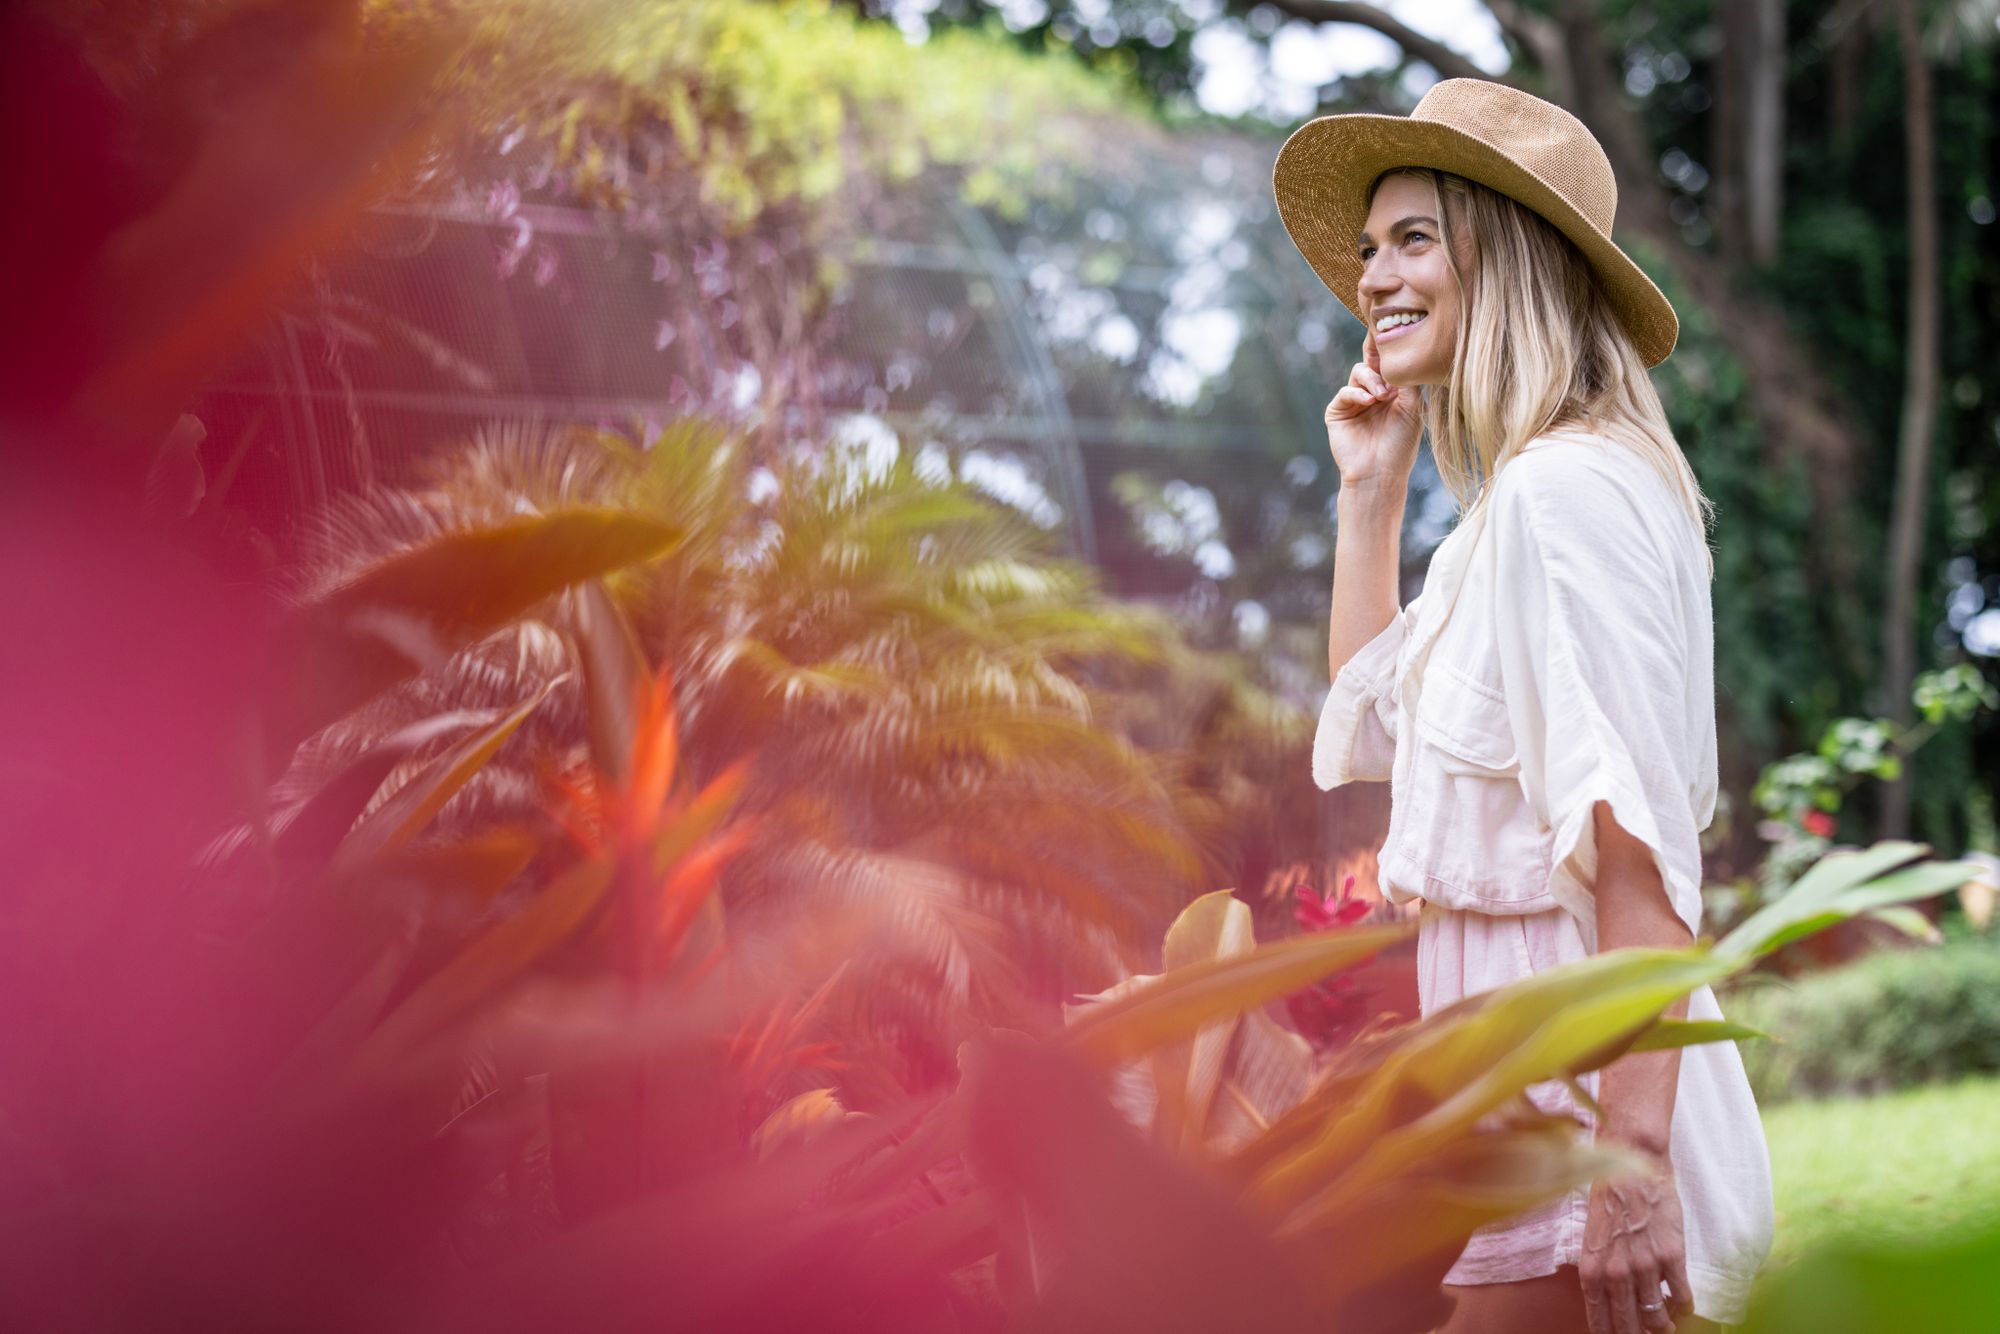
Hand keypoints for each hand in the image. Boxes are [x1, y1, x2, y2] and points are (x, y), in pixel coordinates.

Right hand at [1323, 326, 1423, 492]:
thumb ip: (1407, 379)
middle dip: (1378, 351)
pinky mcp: (1338, 411)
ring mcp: (1355, 402)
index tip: (1395, 327)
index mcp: (1394, 391)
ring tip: (1381, 396)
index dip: (1391, 348)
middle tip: (1383, 342)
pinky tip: (1369, 401)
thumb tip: (1402, 352)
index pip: (1391, 363)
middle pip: (1373, 361)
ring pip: (1359, 371)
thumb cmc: (1401, 444)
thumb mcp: (1413, 407)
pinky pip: (1346, 391)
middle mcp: (1374, 393)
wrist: (1379, 473)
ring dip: (1371, 379)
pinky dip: (1357, 393)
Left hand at [1579, 1159, 1693, 1333]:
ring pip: (1657, 1317)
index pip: (1600, 1320)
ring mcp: (1644, 1265)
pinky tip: (1683, 1306)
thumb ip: (1600, 1267)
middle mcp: (1615, 1272)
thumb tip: (1610, 1296)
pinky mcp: (1671, 1255)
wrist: (1632, 1160)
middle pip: (1628, 1325)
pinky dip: (1684, 1307)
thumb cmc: (1610, 1194)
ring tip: (1667, 1327)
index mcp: (1592, 1269)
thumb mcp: (1593, 1235)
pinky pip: (1682, 1297)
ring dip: (1664, 1327)